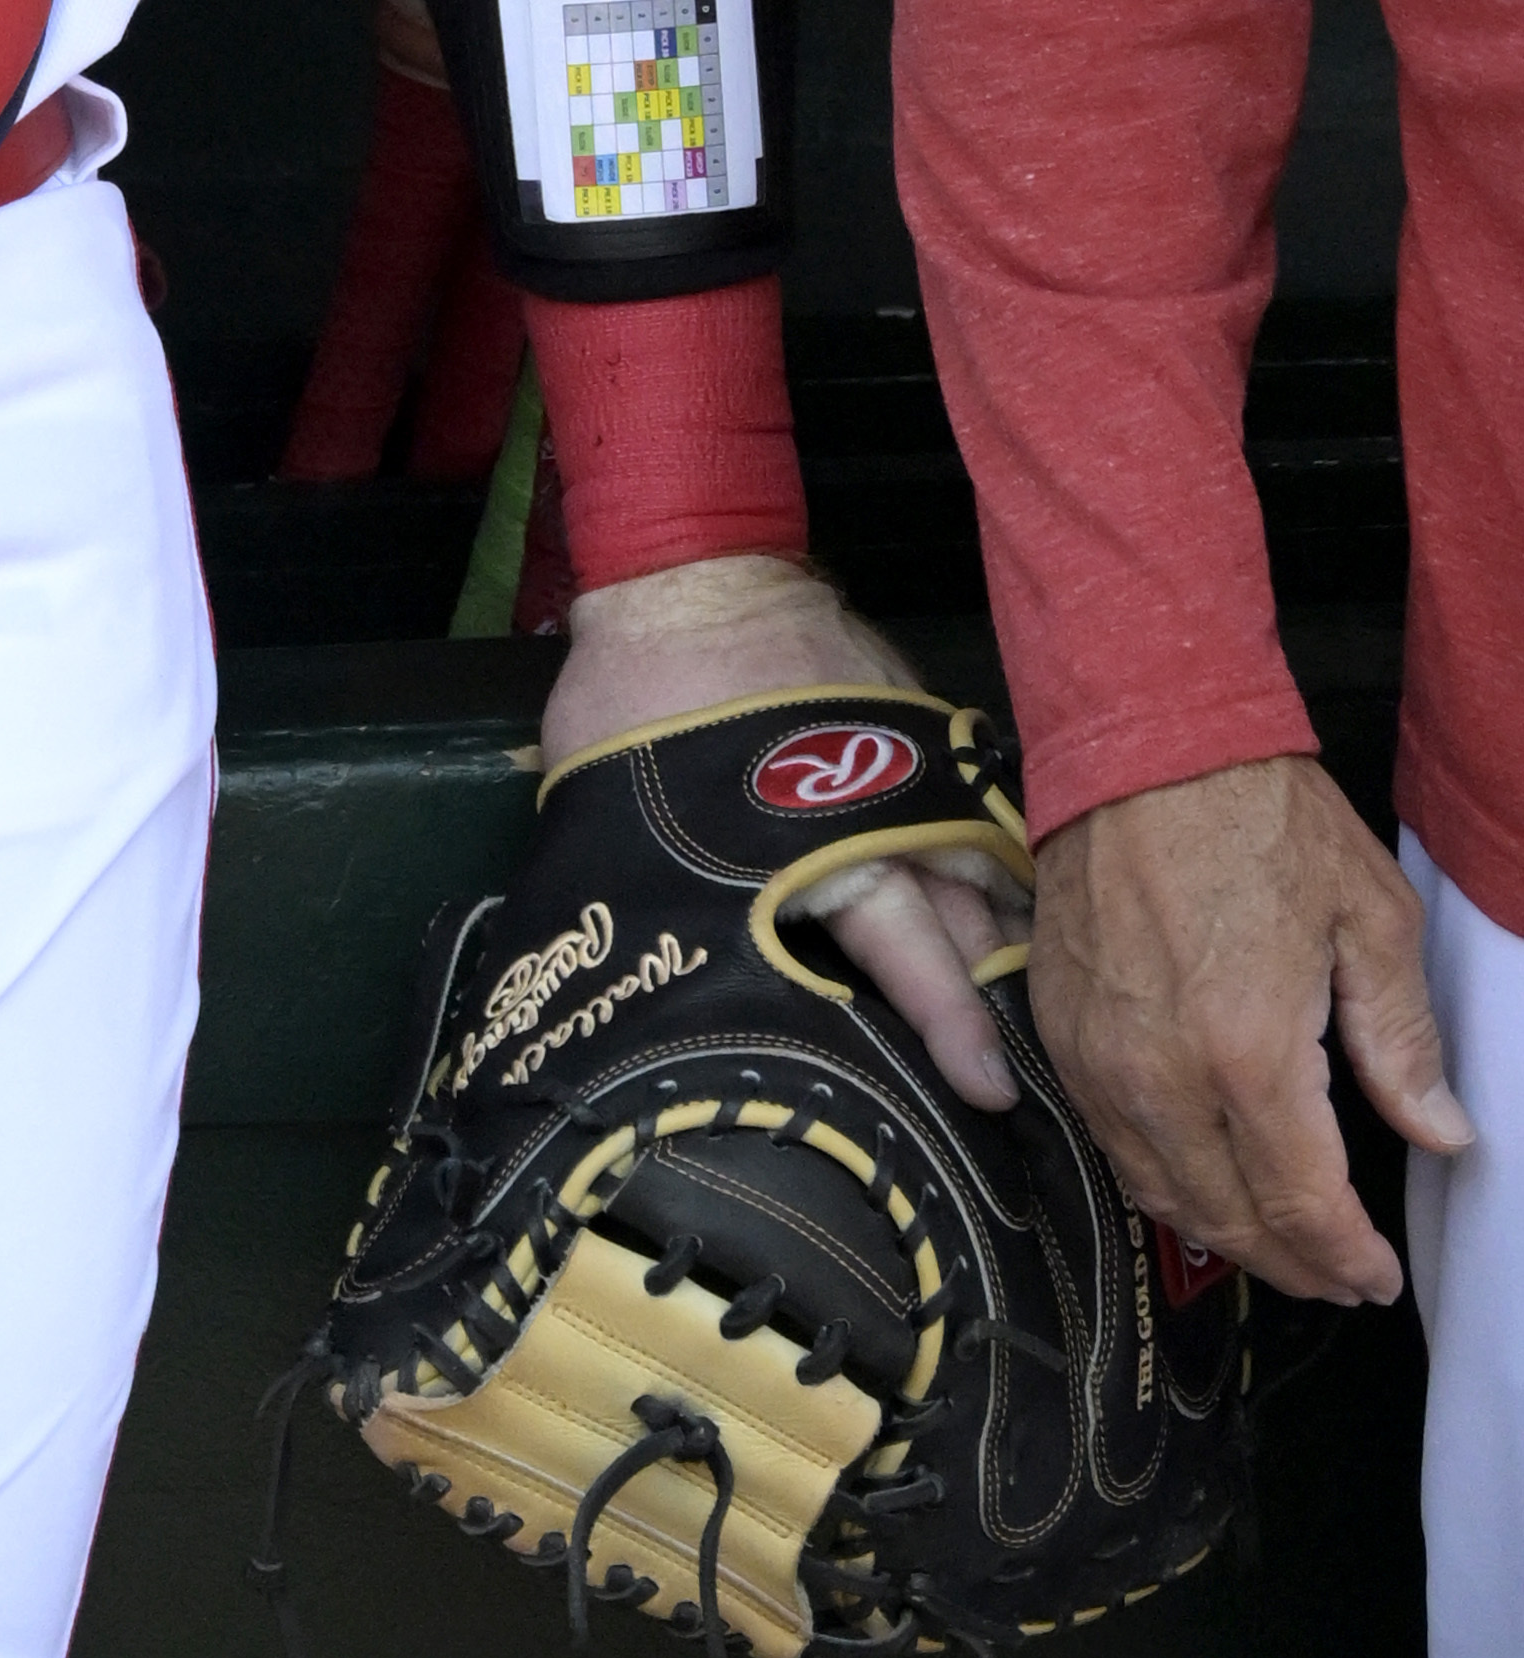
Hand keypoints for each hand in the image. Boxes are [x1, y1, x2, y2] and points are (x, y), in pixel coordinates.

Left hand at [540, 548, 1026, 1113]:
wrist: (684, 568)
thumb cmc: (638, 692)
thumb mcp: (622, 806)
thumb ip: (663, 886)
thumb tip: (641, 964)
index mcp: (817, 848)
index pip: (908, 953)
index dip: (948, 1023)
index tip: (990, 1089)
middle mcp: (879, 814)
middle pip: (961, 918)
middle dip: (993, 991)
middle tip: (1027, 1067)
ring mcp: (902, 762)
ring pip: (974, 861)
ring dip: (1001, 923)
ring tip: (1036, 994)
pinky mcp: (909, 718)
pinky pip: (958, 798)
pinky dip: (980, 848)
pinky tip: (1003, 892)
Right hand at [1033, 753, 1468, 1306]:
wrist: (1140, 740)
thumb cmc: (1259, 816)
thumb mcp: (1370, 917)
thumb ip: (1403, 1040)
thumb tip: (1442, 1133)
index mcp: (1250, 1052)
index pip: (1302, 1204)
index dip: (1345, 1258)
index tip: (1377, 1277)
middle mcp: (1162, 1073)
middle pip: (1227, 1217)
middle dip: (1292, 1264)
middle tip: (1338, 1275)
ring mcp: (1098, 1055)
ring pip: (1159, 1192)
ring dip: (1224, 1233)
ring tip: (1278, 1243)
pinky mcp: (1058, 1026)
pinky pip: (1108, 1139)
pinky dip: (1161, 1180)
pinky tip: (1201, 1178)